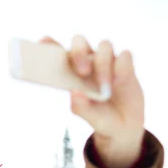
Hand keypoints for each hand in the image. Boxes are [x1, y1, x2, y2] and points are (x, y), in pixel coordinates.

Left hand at [41, 35, 144, 167]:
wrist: (124, 125)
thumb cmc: (100, 118)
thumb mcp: (90, 118)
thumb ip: (81, 107)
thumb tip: (75, 92)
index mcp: (71, 71)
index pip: (57, 52)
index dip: (48, 44)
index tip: (42, 42)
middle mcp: (87, 61)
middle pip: (79, 42)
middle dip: (79, 52)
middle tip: (81, 72)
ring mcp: (107, 61)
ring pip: (104, 46)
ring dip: (103, 65)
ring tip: (104, 88)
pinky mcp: (126, 65)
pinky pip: (124, 56)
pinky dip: (121, 66)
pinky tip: (119, 80)